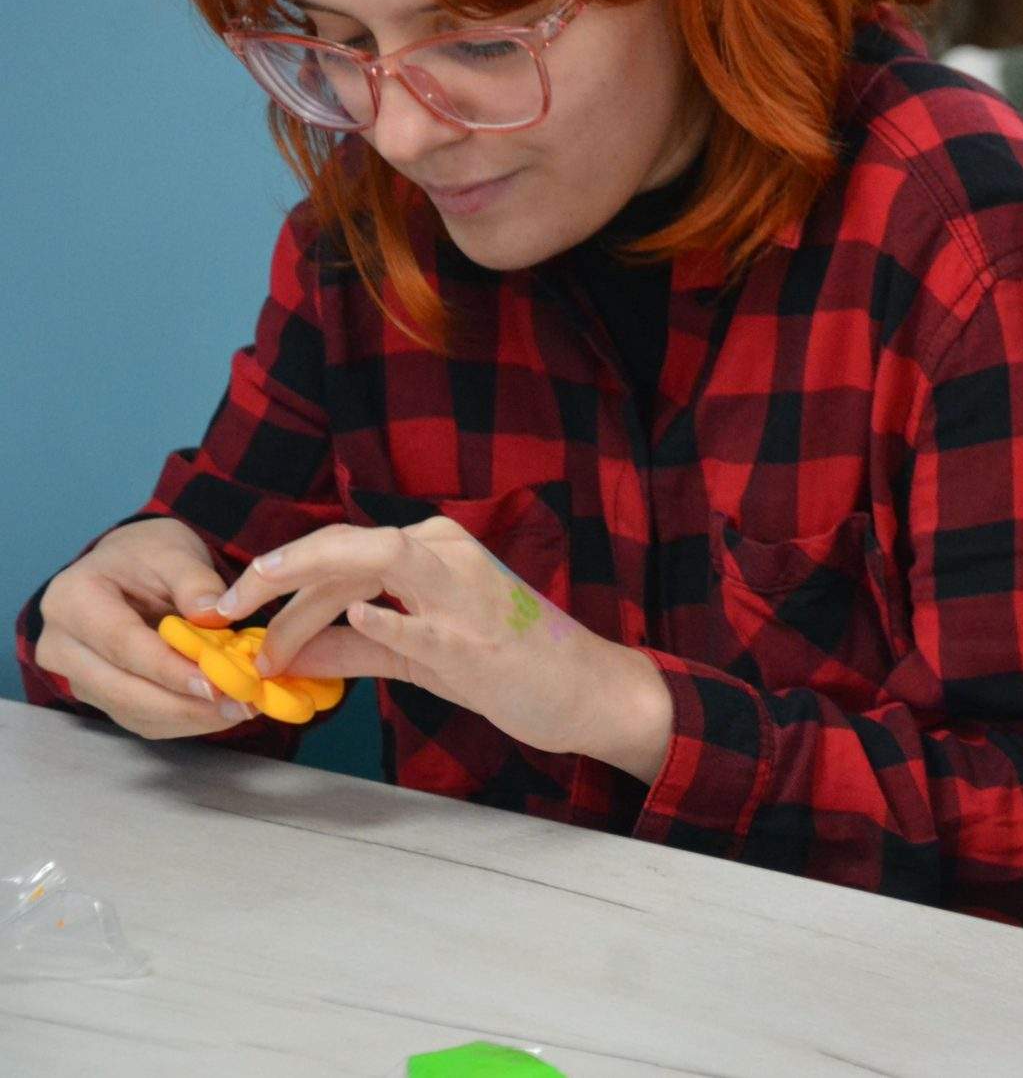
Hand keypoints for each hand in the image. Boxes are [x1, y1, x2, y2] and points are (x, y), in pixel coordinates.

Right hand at [31, 518, 254, 736]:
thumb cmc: (148, 556)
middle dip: (184, 703)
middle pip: (121, 688)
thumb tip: (215, 615)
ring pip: (130, 710)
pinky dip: (181, 720)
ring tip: (239, 707)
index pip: (123, 644)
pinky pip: (138, 718)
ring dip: (188, 716)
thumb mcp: (174, 552)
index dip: (169, 669)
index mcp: (73, 599)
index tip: (214, 684)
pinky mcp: (97, 694)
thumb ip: (195, 582)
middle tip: (239, 703)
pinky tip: (219, 711)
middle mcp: (61, 644)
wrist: (126, 567)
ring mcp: (74, 674)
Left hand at [213, 517, 671, 778]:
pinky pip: (417, 620)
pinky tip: (341, 627)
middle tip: (222, 611)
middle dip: (272, 577)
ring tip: (256, 612)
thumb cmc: (510, 666)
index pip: (339, 552)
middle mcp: (446, 554)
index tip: (228, 607)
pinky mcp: (474, 637)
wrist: (586, 689)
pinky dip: (378, 618)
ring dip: (306, 587)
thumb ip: (352, 649)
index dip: (275, 576)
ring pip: (373, 560)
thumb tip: (283, 655)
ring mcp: (462, 592)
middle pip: (344, 548)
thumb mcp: (418, 655)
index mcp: (433, 550)